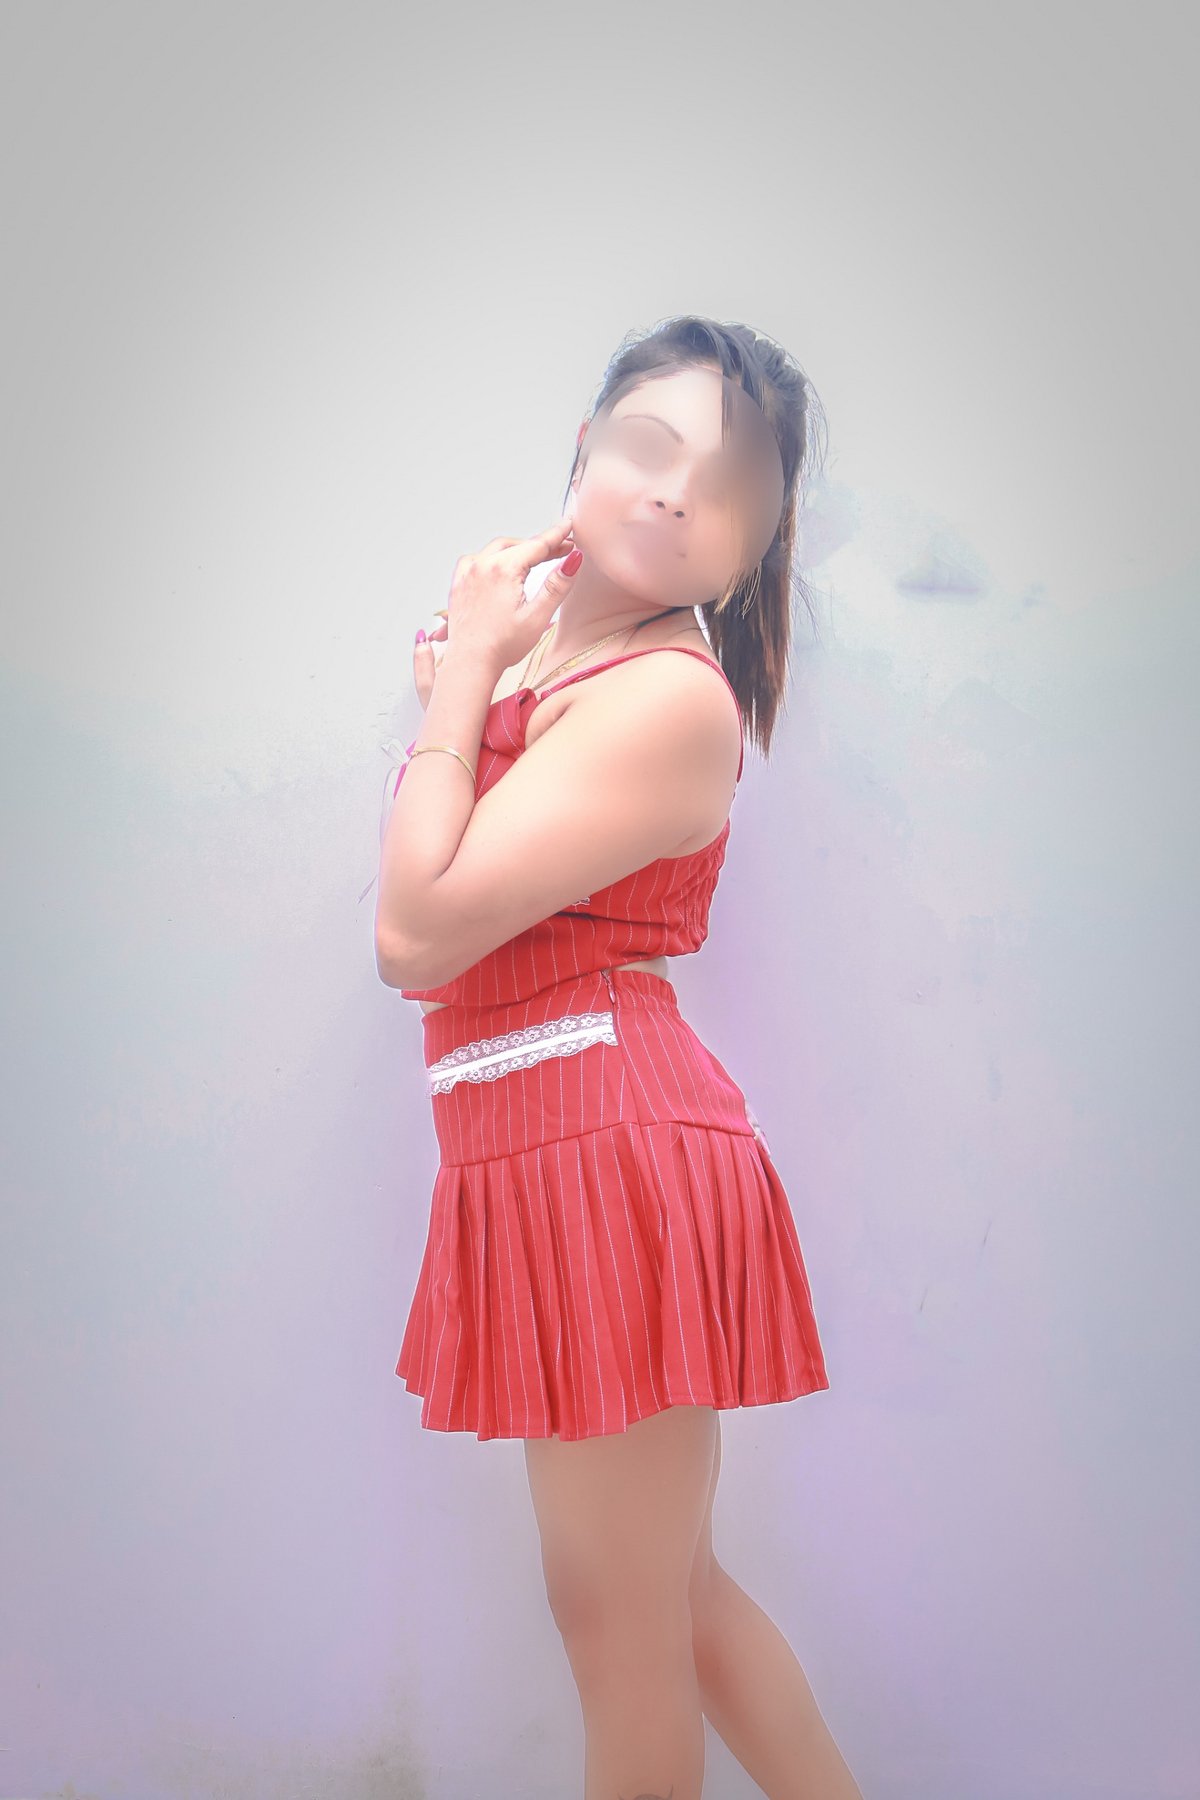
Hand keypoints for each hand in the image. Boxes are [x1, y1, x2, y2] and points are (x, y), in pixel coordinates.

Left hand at [414, 515, 581, 700]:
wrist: (470, 663)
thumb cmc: (501, 646)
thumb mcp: (537, 616)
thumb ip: (557, 585)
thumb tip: (573, 560)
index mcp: (503, 569)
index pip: (537, 544)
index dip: (557, 535)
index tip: (569, 525)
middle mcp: (482, 565)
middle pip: (519, 546)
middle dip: (541, 545)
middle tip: (561, 549)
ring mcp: (468, 573)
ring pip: (497, 549)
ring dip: (518, 550)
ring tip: (535, 559)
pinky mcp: (459, 584)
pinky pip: (477, 559)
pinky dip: (493, 558)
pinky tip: (501, 567)